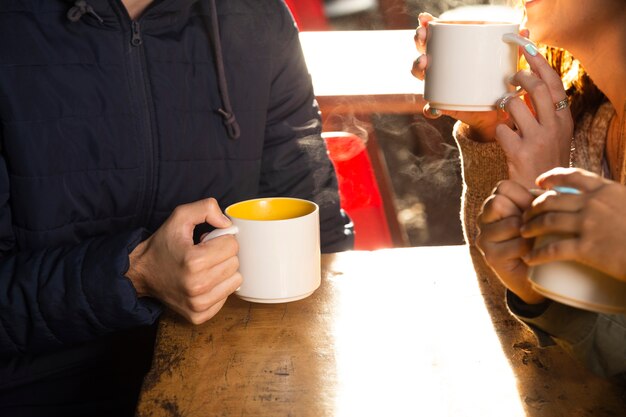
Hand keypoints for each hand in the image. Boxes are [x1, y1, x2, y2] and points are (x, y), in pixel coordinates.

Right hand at [127, 198, 241, 323]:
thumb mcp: (180, 217)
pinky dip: (218, 288)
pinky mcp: (198, 316)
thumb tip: (228, 224)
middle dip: (223, 255)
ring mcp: (197, 304)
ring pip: (235, 281)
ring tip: (204, 268)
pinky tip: (203, 282)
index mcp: (194, 261)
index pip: (232, 245)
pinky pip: (227, 297)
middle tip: (205, 254)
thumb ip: (206, 208)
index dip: (221, 239)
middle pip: (235, 263)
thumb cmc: (163, 245)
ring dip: (223, 272)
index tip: (207, 241)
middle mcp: (197, 286)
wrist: (141, 273)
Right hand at [411, 12, 512, 140]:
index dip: (425, 27)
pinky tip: (435, 108)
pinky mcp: (444, 107)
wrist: (494, 112)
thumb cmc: (495, 82)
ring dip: (418, 67)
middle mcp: (440, 68)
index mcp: (451, 53)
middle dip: (419, 41)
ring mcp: (439, 86)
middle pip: (423, 51)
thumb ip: (512, 49)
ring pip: (421, 76)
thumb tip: (525, 32)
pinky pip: (432, 109)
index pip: (433, 37)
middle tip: (423, 36)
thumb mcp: (504, 64)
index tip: (425, 19)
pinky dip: (432, 109)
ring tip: (425, 63)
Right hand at [476, 180, 545, 303]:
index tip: (533, 209)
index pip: (502, 187)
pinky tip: (532, 254)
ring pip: (511, 224)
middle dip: (523, 213)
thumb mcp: (539, 214)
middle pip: (498, 202)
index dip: (523, 196)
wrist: (539, 275)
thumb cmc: (541, 238)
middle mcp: (482, 220)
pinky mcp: (491, 257)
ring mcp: (484, 239)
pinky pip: (517, 245)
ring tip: (534, 241)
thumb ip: (538, 200)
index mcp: (492, 205)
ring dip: (529, 232)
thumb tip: (552, 187)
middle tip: (532, 227)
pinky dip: (530, 249)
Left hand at [495, 44, 572, 187]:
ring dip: (504, 103)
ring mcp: (538, 139)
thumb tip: (527, 87)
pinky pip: (500, 130)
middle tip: (511, 76)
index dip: (540, 64)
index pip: (553, 84)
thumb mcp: (554, 135)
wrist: (540, 195)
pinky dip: (498, 130)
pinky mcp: (520, 152)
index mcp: (564, 120)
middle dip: (519, 76)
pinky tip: (503, 138)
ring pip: (515, 105)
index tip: (528, 49)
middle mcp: (554, 127)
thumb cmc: (543, 161)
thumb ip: (545, 113)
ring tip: (504, 109)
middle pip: (536, 88)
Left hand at [521, 168, 625, 281]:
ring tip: (523, 233)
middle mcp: (595, 204)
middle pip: (552, 199)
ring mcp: (590, 225)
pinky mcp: (588, 248)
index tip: (539, 183)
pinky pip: (553, 249)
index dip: (552, 177)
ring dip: (530, 227)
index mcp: (607, 191)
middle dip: (533, 206)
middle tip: (525, 214)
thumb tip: (605, 201)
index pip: (573, 176)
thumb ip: (614, 201)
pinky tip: (529, 259)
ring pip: (547, 221)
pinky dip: (537, 254)